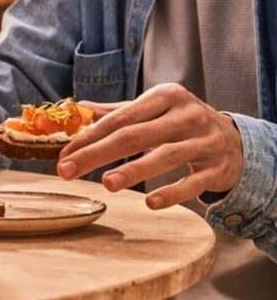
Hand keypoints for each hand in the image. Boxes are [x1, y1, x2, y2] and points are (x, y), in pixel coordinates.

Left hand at [57, 83, 243, 209]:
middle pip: (135, 135)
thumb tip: (79, 109)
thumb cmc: (181, 123)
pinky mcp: (218, 168)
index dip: (89, 137)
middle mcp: (187, 115)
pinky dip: (172, 193)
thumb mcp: (155, 109)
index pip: (120, 118)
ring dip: (134, 171)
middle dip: (97, 154)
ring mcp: (206, 142)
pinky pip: (193, 183)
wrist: (236, 141)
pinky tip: (150, 203)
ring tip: (107, 184)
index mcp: (166, 96)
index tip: (63, 155)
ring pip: (165, 156)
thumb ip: (118, 111)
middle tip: (67, 171)